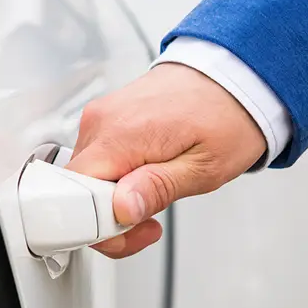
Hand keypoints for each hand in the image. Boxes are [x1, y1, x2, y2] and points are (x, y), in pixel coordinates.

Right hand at [67, 63, 265, 257]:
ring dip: (111, 197)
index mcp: (120, 135)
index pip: (76, 195)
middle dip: (108, 216)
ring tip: (153, 191)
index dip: (101, 224)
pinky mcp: (103, 118)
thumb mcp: (205, 166)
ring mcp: (99, 118)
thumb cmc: (226, 117)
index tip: (133, 229)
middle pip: (77, 189)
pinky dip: (112, 176)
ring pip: (84, 178)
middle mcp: (100, 122)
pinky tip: (142, 174)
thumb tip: (121, 207)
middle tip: (147, 220)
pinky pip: (94, 159)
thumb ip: (158, 188)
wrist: (231, 78)